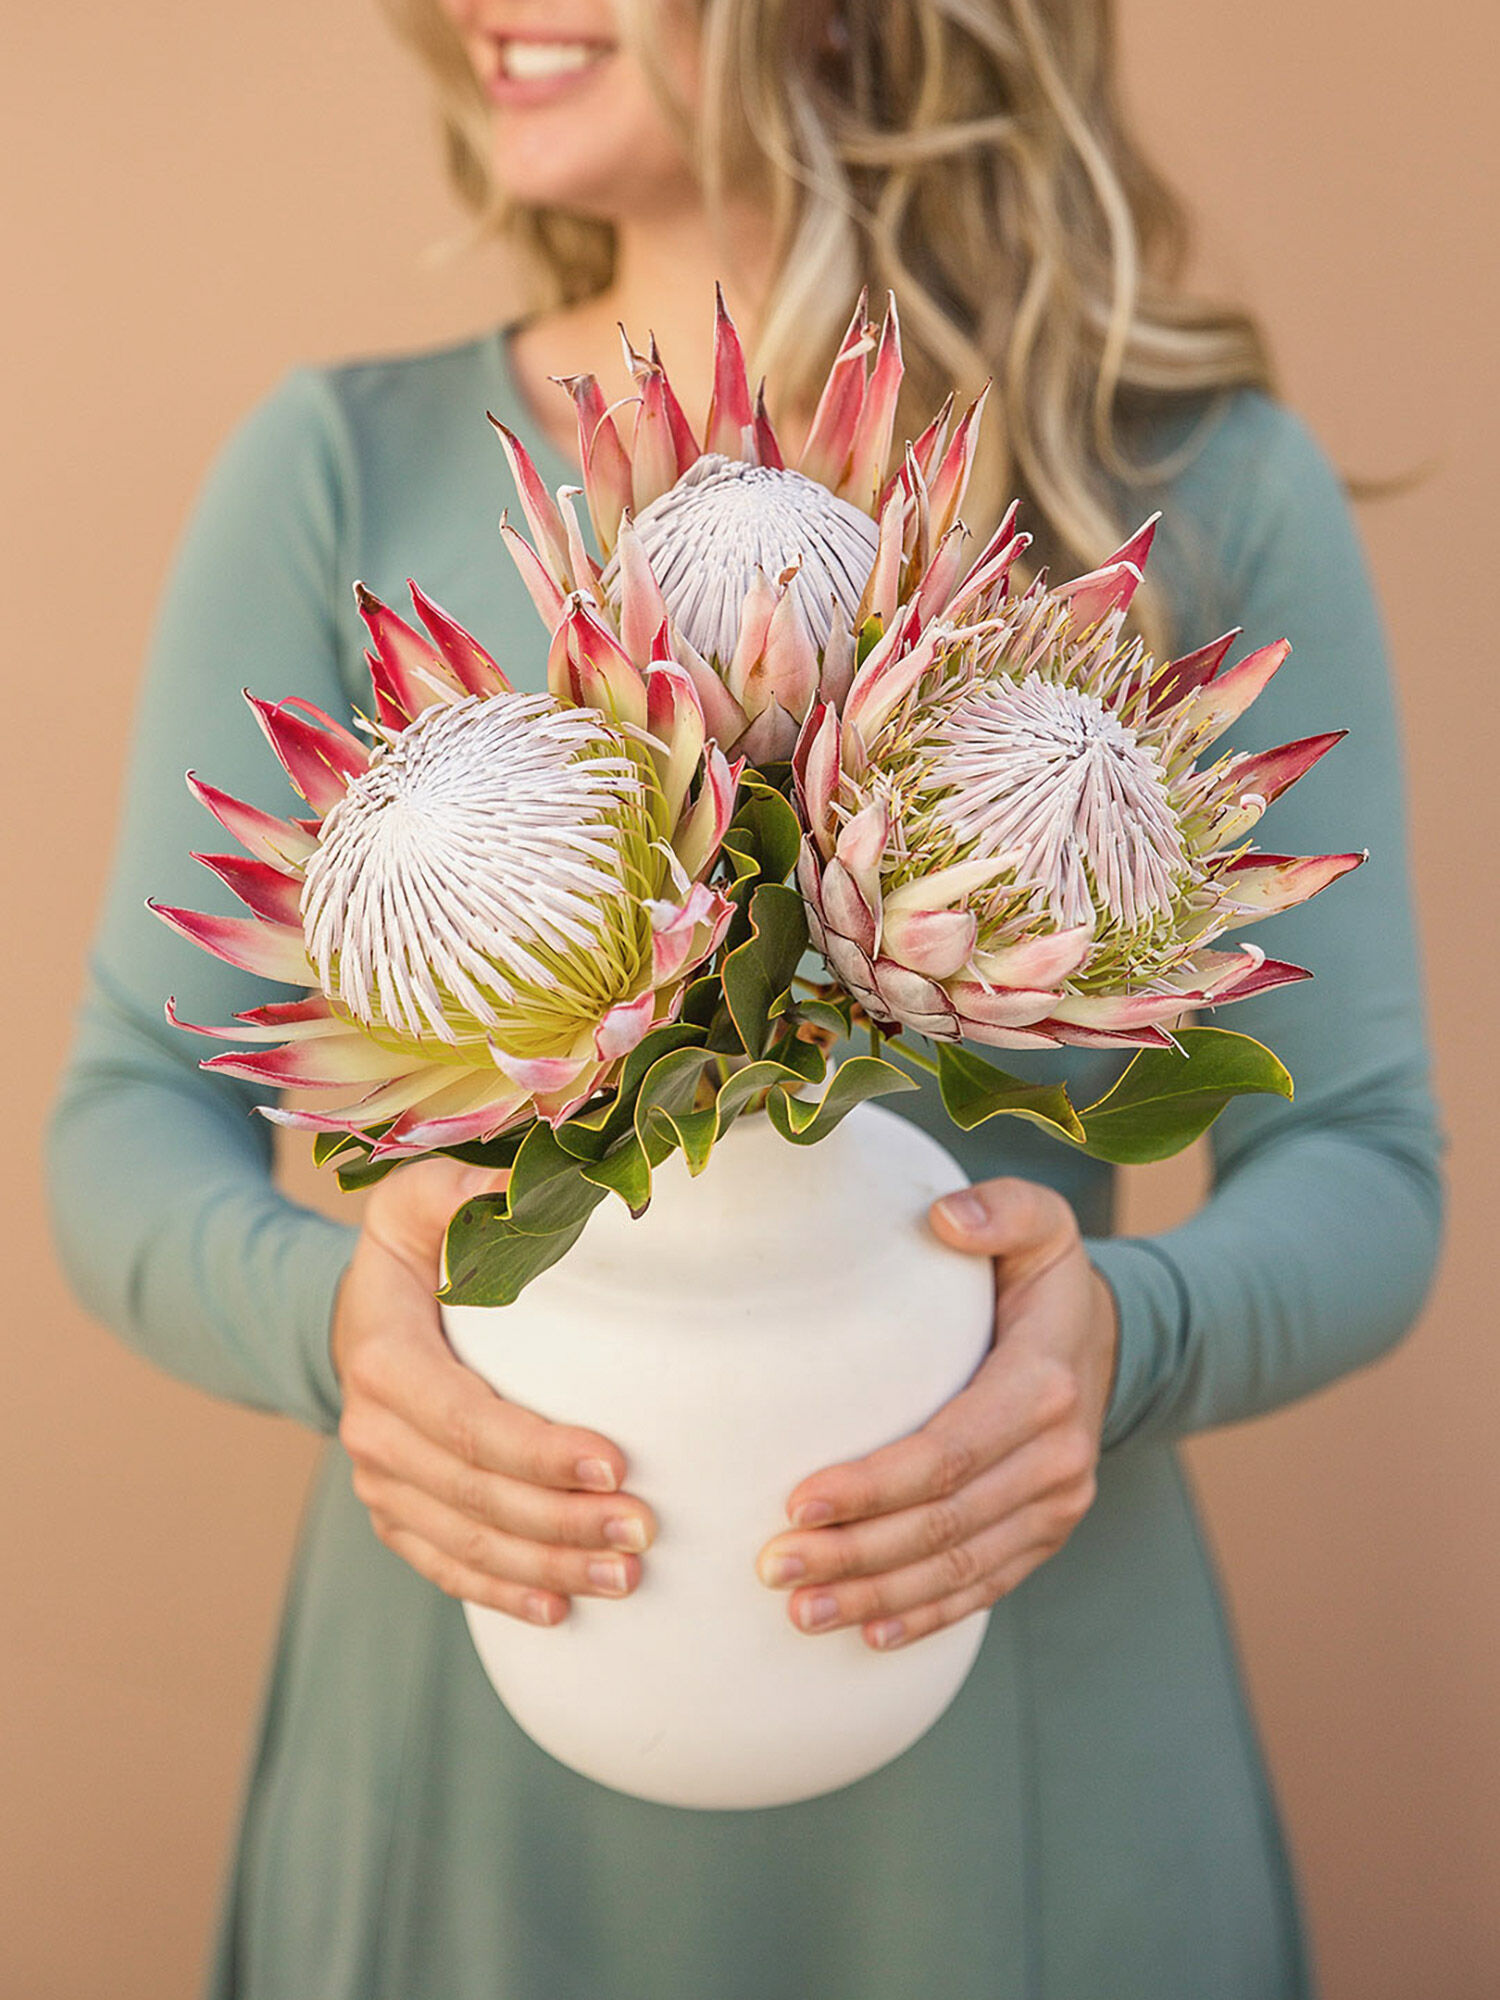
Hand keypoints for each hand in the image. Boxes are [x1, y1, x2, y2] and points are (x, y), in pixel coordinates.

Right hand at [333, 1157, 655, 1626]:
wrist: (359, 1304)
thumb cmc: (416, 1242)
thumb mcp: (424, 1199)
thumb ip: (468, 1192)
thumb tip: (526, 1191)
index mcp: (384, 1358)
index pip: (467, 1421)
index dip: (539, 1451)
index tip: (616, 1462)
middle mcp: (372, 1430)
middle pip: (475, 1495)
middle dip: (562, 1520)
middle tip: (645, 1530)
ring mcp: (380, 1480)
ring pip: (466, 1541)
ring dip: (547, 1566)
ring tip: (628, 1577)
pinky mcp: (395, 1512)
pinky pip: (445, 1566)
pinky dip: (500, 1593)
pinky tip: (560, 1612)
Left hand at [756, 1176, 1117, 1650]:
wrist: (1108, 1335)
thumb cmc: (1041, 1274)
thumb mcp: (1041, 1221)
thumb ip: (1002, 1210)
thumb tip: (947, 1218)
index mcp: (1043, 1385)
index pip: (949, 1452)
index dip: (875, 1485)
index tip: (799, 1501)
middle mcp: (1058, 1457)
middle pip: (945, 1524)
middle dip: (856, 1553)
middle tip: (772, 1566)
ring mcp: (1058, 1505)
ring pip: (960, 1568)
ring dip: (878, 1596)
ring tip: (800, 1609)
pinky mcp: (1047, 1534)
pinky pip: (987, 1588)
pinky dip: (929, 1616)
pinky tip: (869, 1634)